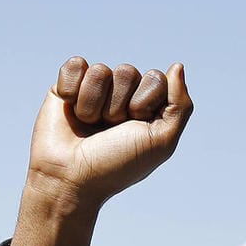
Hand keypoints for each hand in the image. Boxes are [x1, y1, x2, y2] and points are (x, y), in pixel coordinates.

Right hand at [29, 58, 191, 211]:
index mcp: (147, 107)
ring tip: (88, 127)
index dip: (144, 104)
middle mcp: (121, 96)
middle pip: (128, 72)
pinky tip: (70, 110)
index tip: (133, 129)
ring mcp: (94, 91)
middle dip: (117, 107)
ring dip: (93, 105)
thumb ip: (179, 105)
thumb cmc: (116, 166)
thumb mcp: (160, 142)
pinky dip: (72, 90)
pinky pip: (76, 66)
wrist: (70, 180)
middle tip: (108, 132)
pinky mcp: (66, 87)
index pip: (156, 79)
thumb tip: (177, 66)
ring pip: (100, 71)